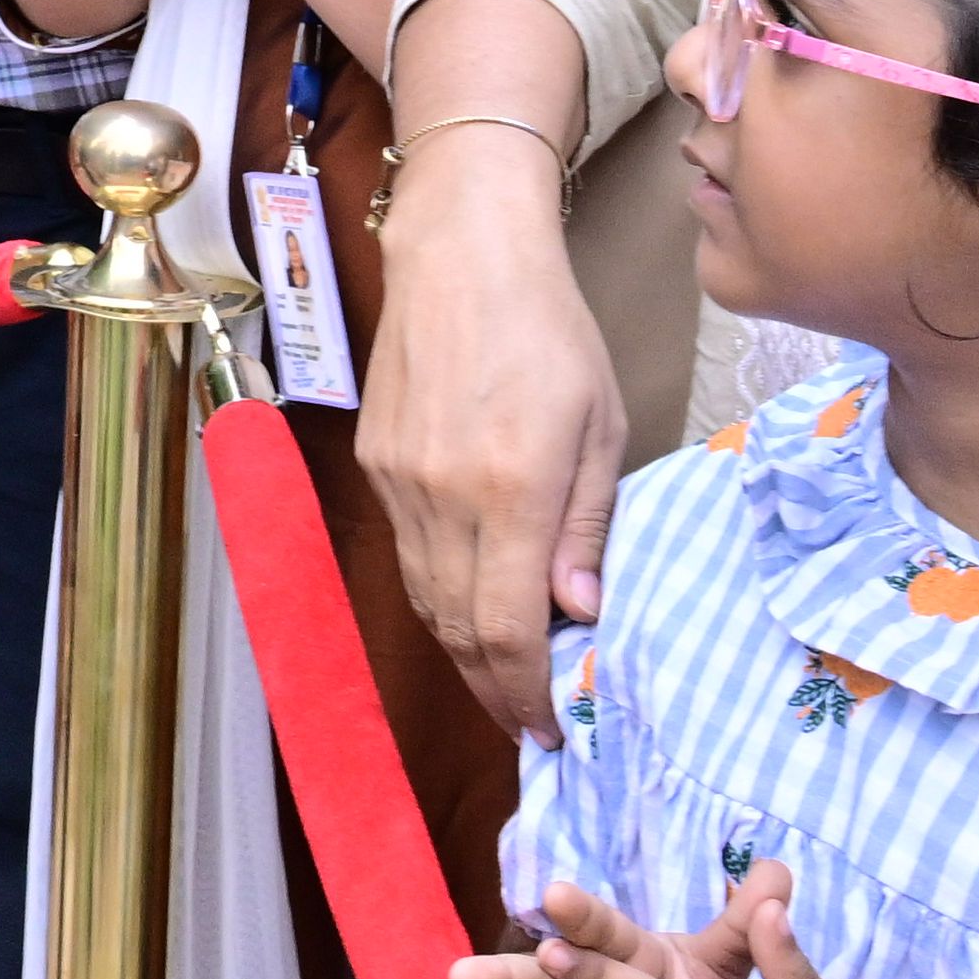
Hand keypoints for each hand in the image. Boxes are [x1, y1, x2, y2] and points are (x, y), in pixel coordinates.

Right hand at [361, 144, 626, 739]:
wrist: (461, 252)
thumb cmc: (550, 330)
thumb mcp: (603, 425)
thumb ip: (589, 525)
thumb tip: (579, 615)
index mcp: (509, 489)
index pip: (509, 630)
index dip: (529, 694)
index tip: (554, 726)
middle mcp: (441, 495)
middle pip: (458, 629)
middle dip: (497, 689)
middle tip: (532, 719)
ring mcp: (398, 480)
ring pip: (425, 599)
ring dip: (465, 650)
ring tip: (506, 676)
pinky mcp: (375, 462)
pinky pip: (408, 554)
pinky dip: (440, 594)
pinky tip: (472, 601)